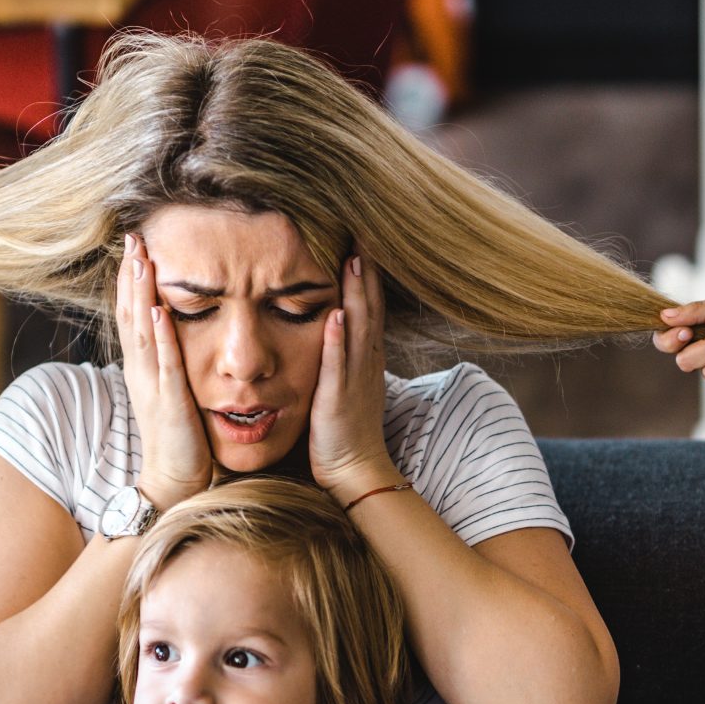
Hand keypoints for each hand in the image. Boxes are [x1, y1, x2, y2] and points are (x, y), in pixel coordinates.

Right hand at [118, 234, 214, 512]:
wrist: (173, 479)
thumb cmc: (178, 434)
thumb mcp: (168, 387)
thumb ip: (167, 359)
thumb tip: (169, 330)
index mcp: (142, 366)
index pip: (131, 313)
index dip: (130, 279)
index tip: (134, 246)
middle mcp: (141, 371)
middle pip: (130, 313)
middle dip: (131, 275)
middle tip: (132, 238)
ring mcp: (153, 385)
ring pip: (143, 332)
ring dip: (141, 294)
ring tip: (141, 261)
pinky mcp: (170, 403)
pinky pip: (165, 364)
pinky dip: (161, 337)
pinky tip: (159, 311)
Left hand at [309, 255, 398, 503]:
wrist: (356, 471)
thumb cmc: (344, 429)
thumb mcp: (347, 382)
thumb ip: (343, 353)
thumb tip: (334, 324)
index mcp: (366, 357)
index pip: (371, 306)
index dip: (368, 274)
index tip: (363, 240)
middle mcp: (366, 362)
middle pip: (371, 307)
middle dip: (367, 271)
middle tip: (363, 232)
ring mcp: (355, 379)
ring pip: (360, 329)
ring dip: (358, 295)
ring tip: (354, 260)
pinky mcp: (338, 400)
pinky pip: (338, 365)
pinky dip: (338, 339)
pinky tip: (335, 314)